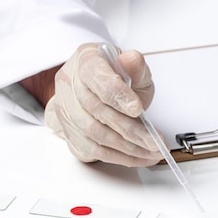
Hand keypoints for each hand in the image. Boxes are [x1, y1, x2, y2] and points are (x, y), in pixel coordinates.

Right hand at [44, 43, 161, 165]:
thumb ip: (136, 66)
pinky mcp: (66, 131)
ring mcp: (64, 108)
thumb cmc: (115, 74)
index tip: (138, 109)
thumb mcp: (132, 66)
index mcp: (86, 60)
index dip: (117, 95)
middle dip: (129, 130)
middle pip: (96, 111)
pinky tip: (136, 157)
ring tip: (150, 152)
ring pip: (93, 134)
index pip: (98, 78)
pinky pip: (90, 149)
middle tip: (154, 141)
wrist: (96, 86)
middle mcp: (68, 84)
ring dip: (125, 148)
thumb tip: (132, 60)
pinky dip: (116, 156)